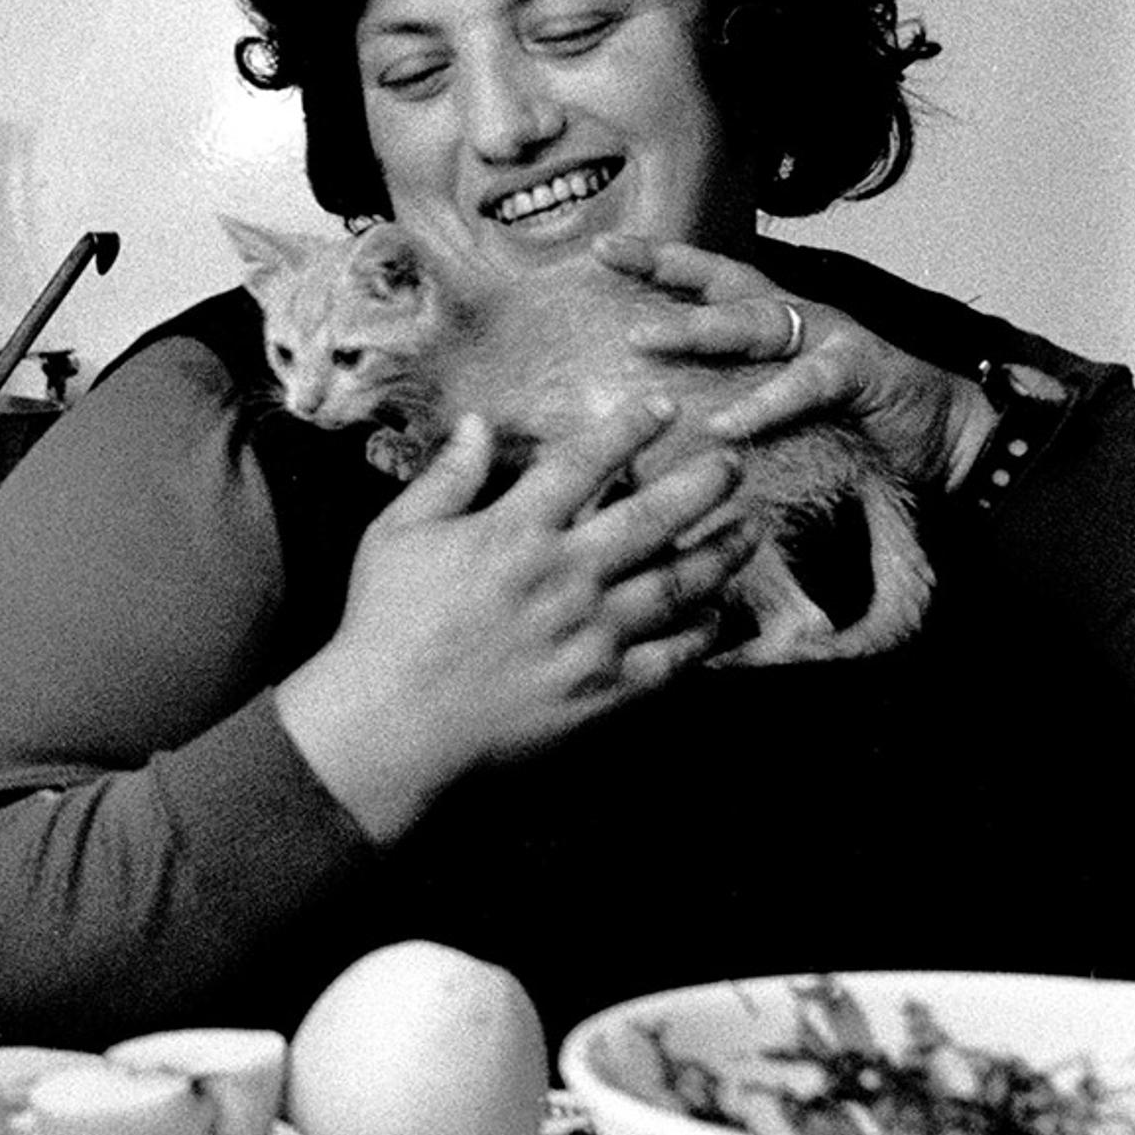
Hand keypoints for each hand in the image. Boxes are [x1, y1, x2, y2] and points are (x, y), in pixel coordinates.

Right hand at [275, 397, 756, 839]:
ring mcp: (592, 636)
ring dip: (722, 552)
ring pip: (680, 583)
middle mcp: (564, 576)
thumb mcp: (396, 536)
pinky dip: (705, 633)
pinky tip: (721, 613)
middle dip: (703, 482)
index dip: (629, 428)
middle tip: (734, 462)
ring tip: (750, 529)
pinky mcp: (605, 690)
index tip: (663, 406)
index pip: (585, 463)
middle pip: (655, 516)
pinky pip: (675, 656)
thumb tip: (478, 424)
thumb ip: (446, 477)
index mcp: (513, 532)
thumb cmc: (384, 627)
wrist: (390, 728)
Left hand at [593, 234, 997, 494]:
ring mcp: (830, 338)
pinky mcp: (861, 372)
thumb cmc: (852, 422)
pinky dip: (764, 403)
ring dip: (696, 328)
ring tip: (641, 339)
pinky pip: (805, 384)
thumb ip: (727, 395)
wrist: (945, 439)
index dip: (656, 259)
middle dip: (663, 263)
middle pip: (722, 280)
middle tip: (605, 252)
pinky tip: (723, 423)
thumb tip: (653, 413)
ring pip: (756, 322)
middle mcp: (797, 317)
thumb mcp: (778, 405)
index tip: (599, 245)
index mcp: (773, 319)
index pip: (706, 279)